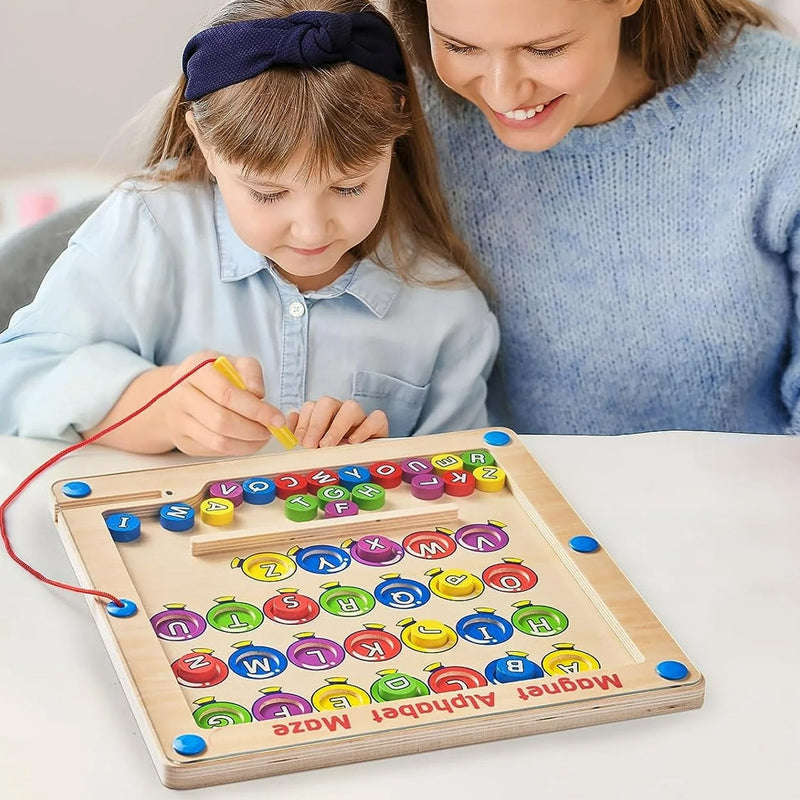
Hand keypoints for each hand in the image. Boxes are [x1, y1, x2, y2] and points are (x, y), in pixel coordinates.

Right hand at [163, 351, 286, 456]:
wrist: (176, 392)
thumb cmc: (212, 376)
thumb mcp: (232, 363)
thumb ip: (250, 372)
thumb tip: (258, 395)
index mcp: (195, 371)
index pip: (227, 394)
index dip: (256, 410)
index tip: (277, 418)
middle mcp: (182, 396)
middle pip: (222, 421)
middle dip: (254, 430)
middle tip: (271, 429)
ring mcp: (179, 422)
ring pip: (219, 442)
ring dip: (248, 443)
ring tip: (263, 436)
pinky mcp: (184, 442)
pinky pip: (215, 452)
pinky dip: (238, 450)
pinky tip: (249, 441)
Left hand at [290, 397, 388, 447]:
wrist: (366, 461)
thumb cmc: (338, 453)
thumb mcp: (316, 447)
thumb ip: (301, 434)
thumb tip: (288, 424)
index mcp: (324, 414)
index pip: (311, 406)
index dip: (303, 422)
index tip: (298, 440)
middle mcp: (341, 411)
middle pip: (327, 403)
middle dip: (316, 424)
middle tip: (311, 445)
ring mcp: (361, 417)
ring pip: (351, 407)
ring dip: (336, 427)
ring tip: (328, 445)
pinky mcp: (379, 425)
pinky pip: (376, 418)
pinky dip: (365, 429)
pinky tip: (353, 442)